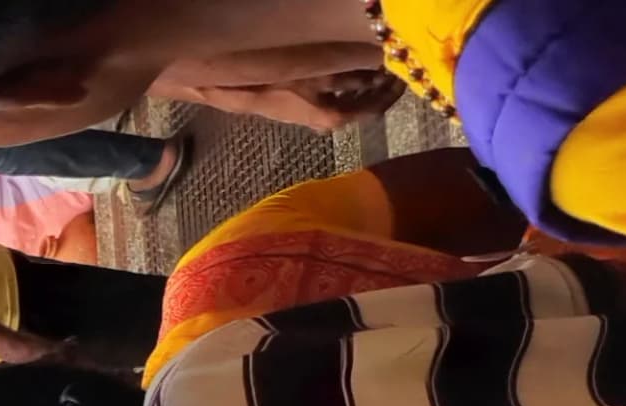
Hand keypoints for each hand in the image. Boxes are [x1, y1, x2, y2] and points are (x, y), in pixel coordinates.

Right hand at [162, 69, 400, 130]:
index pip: (369, 111)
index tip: (404, 78)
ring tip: (370, 66)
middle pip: (357, 108)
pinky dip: (340, 85)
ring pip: (341, 102)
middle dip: (375, 88)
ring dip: (358, 86)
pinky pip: (326, 97)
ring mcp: (304, 113)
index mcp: (330, 118)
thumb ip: (352, 72)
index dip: (389, 95)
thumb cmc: (272, 79)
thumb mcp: (320, 72)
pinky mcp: (290, 104)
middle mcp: (320, 120)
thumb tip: (379, 67)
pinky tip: (340, 71)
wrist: (221, 83)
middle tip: (392, 68)